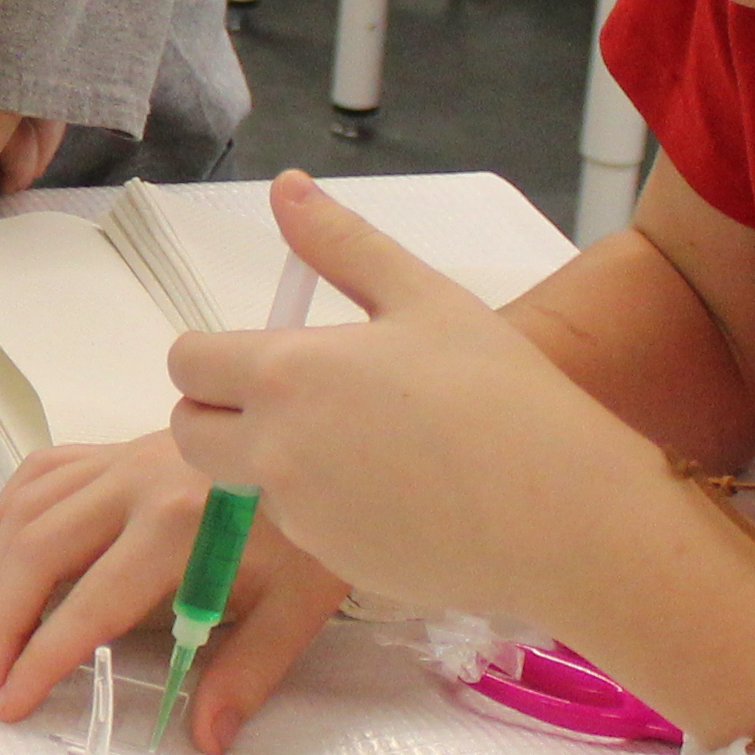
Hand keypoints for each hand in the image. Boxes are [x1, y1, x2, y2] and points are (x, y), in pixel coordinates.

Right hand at [0, 429, 348, 754]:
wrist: (332, 448)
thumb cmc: (315, 532)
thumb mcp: (298, 605)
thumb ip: (246, 671)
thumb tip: (206, 737)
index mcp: (179, 527)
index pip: (90, 604)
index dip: (42, 659)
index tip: (11, 702)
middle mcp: (136, 484)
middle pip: (36, 551)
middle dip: (1, 623)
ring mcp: (122, 458)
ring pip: (28, 510)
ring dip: (1, 573)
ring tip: (2, 629)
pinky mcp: (119, 446)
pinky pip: (42, 472)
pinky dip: (16, 513)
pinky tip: (18, 551)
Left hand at [157, 173, 675, 639]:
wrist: (567, 515)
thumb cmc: (504, 393)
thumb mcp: (426, 297)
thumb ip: (342, 243)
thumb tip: (285, 187)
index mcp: (286, 375)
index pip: (187, 362)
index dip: (213, 355)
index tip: (263, 354)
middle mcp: (272, 451)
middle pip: (189, 434)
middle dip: (217, 413)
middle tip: (291, 399)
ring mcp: (298, 518)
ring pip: (245, 483)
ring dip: (274, 462)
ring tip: (370, 443)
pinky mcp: (331, 567)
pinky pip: (299, 528)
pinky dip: (325, 509)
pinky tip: (398, 493)